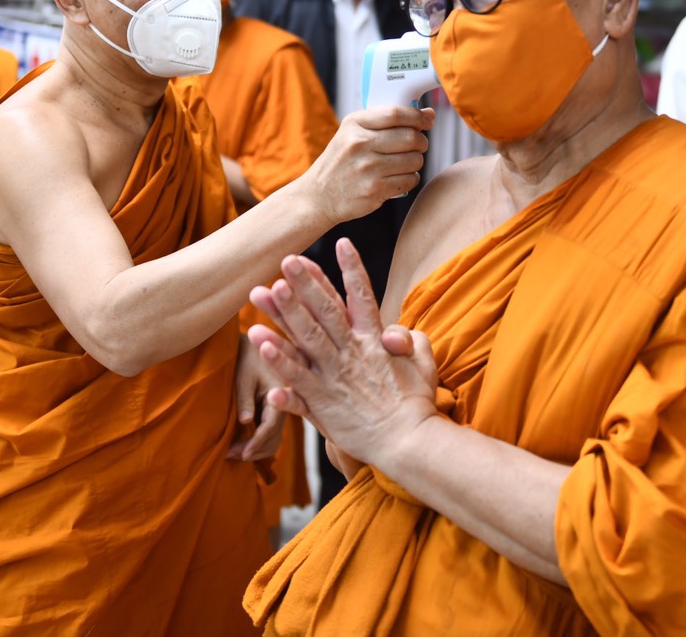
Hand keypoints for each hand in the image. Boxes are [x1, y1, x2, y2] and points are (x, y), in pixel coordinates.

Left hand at [227, 333, 285, 462]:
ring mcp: (281, 408)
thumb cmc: (245, 358)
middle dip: (254, 450)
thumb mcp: (243, 377)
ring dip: (257, 450)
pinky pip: (271, 433)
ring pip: (274, 438)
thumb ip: (245, 399)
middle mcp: (284, 403)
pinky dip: (259, 443)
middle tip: (230, 454)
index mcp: (279, 392)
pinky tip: (244, 447)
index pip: (271, 425)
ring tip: (233, 453)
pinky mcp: (274, 410)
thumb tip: (245, 422)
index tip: (242, 453)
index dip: (257, 441)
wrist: (252, 346)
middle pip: (274, 436)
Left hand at [247, 239, 438, 471]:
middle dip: (305, 284)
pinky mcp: (321, 404)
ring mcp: (334, 378)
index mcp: (375, 340)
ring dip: (282, 316)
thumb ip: (410, 339)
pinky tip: (262, 346)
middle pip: (325, 312)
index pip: (362, 297)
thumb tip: (396, 330)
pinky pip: (295, 380)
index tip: (341, 242)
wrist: (408, 442)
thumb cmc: (417, 403)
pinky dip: (279, 364)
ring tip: (261, 294)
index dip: (352, 269)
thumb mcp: (424, 363)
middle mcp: (351, 353)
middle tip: (287, 259)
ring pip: (304, 340)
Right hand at [300, 107, 432, 226]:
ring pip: (414, 160)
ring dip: (416, 162)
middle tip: (418, 145)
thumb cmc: (341, 161)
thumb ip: (386, 122)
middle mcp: (359, 144)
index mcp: (354, 124)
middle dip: (421, 142)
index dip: (417, 116)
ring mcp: (368, 168)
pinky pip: (410, 180)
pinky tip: (400, 177)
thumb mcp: (352, 134)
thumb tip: (429, 114)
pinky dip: (411, 179)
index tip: (426, 120)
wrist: (319, 196)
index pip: (395, 114)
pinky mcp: (375, 190)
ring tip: (405, 163)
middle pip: (410, 137)